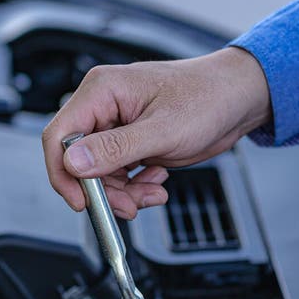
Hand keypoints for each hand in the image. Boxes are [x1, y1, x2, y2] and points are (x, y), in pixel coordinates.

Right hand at [42, 47, 270, 216]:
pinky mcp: (132, 142)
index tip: (82, 202)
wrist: (237, 100)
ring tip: (153, 192)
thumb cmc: (208, 98)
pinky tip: (157, 182)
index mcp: (102, 91)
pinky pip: (120, 174)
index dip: (64, 174)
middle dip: (104, 190)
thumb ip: (116, 148)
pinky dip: (136, 187)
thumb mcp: (163, 130)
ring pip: (100, 174)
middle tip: (130, 206)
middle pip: (80, 161)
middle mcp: (104, 107)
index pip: (60, 136)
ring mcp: (118, 126)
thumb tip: (75, 162)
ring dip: (124, 192)